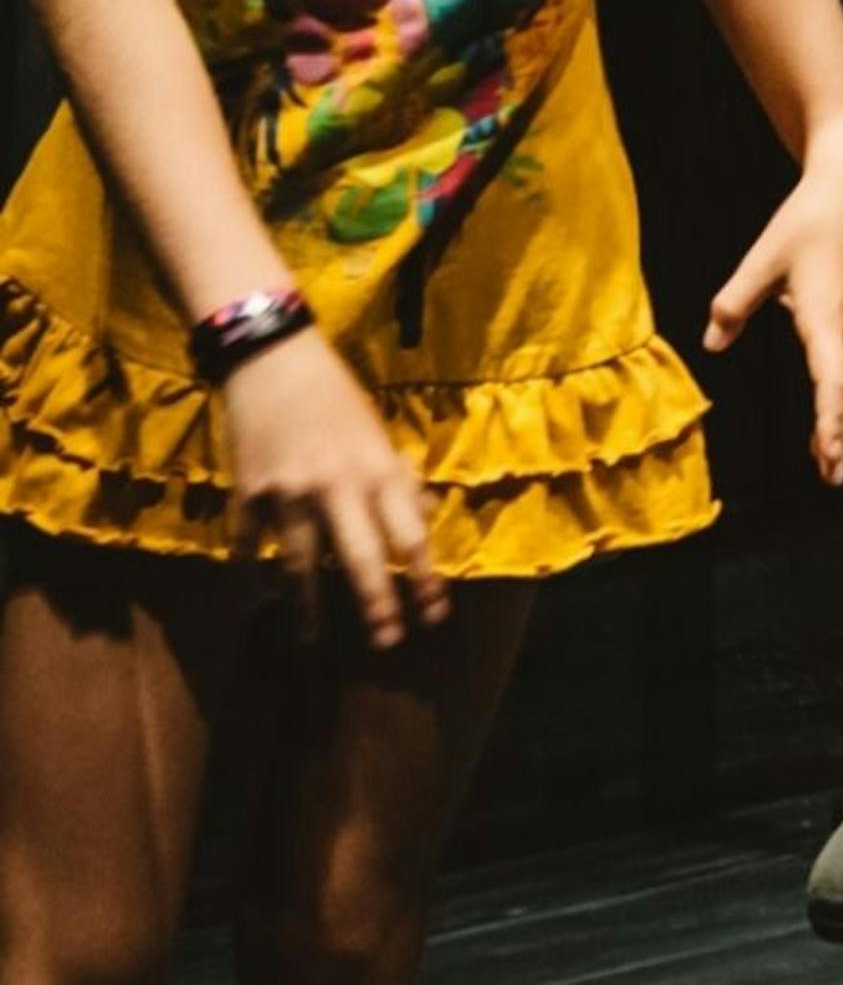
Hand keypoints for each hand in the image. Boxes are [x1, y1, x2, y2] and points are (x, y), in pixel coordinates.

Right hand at [219, 327, 445, 646]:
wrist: (272, 361)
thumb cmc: (335, 397)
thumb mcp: (378, 433)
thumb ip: (396, 479)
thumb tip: (420, 520)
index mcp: (378, 469)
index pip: (410, 535)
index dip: (424, 579)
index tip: (434, 614)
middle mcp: (338, 486)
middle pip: (361, 558)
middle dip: (376, 605)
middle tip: (387, 642)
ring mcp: (288, 494)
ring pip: (301, 565)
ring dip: (307, 606)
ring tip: (311, 636)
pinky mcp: (248, 496)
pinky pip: (249, 549)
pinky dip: (250, 578)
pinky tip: (254, 603)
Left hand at [707, 136, 842, 485]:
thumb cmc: (809, 219)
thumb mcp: (762, 258)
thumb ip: (734, 303)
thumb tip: (713, 343)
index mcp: (828, 315)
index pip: (832, 382)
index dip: (831, 422)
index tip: (829, 456)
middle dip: (838, 434)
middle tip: (829, 475)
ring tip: (828, 447)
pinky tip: (841, 393)